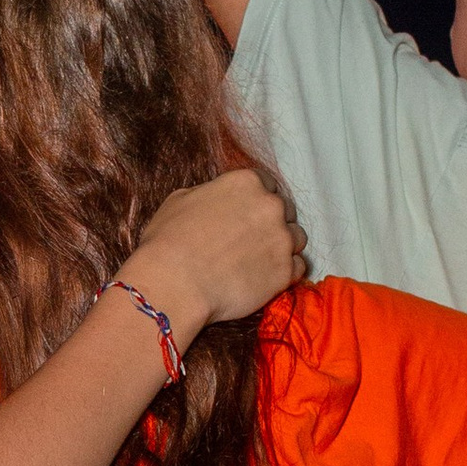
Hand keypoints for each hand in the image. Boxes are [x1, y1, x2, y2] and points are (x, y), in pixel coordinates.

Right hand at [123, 167, 306, 338]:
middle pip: (284, 210)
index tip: (247, 215)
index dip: (256, 201)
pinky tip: (264, 277)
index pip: (266, 184)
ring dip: (282, 246)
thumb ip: (209, 194)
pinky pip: (298, 267)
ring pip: (296, 238)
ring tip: (258, 261)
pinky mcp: (285, 271)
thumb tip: (215, 200)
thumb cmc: (168, 242)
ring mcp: (282, 239)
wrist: (174, 283)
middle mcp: (271, 205)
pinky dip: (286, 271)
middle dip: (271, 223)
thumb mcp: (180, 200)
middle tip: (250, 241)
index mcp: (246, 182)